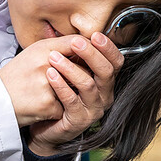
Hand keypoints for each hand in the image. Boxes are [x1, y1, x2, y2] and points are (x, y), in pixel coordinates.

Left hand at [0, 33, 122, 154]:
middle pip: (106, 72)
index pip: (116, 62)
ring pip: (88, 85)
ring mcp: (93, 110)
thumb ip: (76, 57)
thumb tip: (78, 33)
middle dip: (91, 54)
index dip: (108, 48)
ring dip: (71, 68)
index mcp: (105, 82)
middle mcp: (104, 96)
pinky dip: (61, 85)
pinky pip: (71, 101)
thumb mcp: (69, 73)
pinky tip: (50, 74)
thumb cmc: (57, 96)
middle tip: (75, 42)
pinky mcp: (79, 121)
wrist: (45, 126)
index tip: (95, 35)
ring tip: (53, 57)